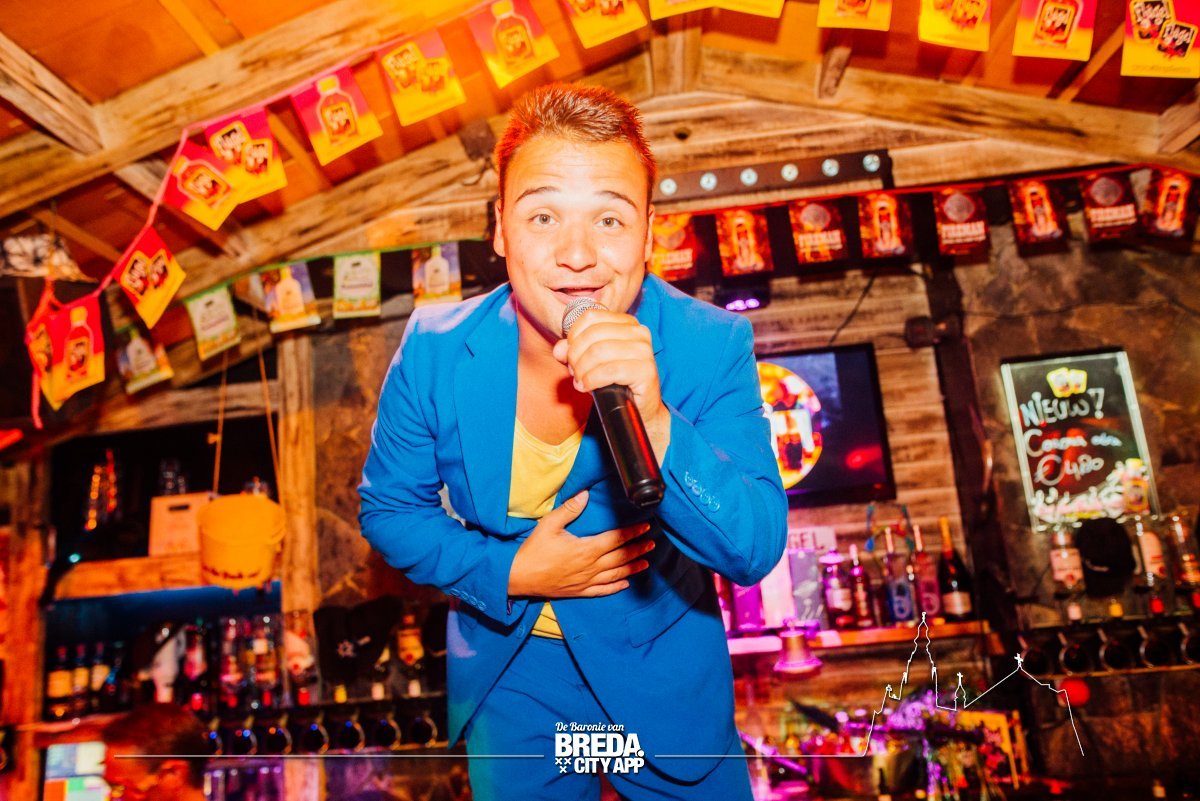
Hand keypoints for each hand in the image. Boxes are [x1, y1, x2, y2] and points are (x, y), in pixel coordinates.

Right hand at [508, 490, 655, 597]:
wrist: (518, 576)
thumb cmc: (533, 550)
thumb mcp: (549, 525)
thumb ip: (569, 510)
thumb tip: (585, 495)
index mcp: (585, 549)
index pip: (615, 539)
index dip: (632, 533)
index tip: (645, 527)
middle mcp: (589, 567)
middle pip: (620, 558)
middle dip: (637, 549)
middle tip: (651, 543)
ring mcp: (585, 581)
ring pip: (615, 575)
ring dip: (632, 568)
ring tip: (645, 563)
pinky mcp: (578, 591)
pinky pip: (602, 591)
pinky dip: (615, 587)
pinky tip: (625, 584)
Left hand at [551, 308, 671, 460]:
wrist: (639, 408)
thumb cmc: (616, 382)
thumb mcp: (591, 362)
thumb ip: (574, 351)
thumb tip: (559, 350)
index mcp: (627, 323)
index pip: (590, 317)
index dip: (573, 336)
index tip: (570, 355)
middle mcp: (638, 332)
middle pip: (592, 335)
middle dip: (576, 356)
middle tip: (575, 372)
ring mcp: (644, 350)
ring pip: (598, 352)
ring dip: (582, 370)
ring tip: (581, 381)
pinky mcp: (645, 370)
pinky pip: (609, 370)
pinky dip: (592, 380)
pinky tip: (588, 387)